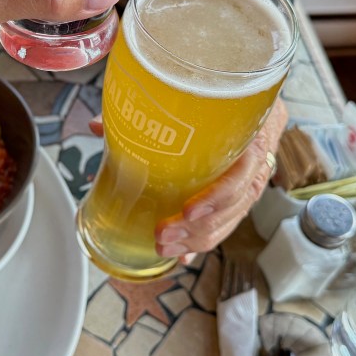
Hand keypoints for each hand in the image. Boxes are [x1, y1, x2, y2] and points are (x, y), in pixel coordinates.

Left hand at [90, 98, 288, 262]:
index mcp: (252, 135)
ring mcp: (250, 184)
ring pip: (229, 221)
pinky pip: (224, 225)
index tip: (188, 210)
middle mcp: (256, 164)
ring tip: (164, 246)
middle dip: (197, 228)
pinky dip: (202, 243)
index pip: (244, 171)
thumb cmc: (221, 100)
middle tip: (162, 235)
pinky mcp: (239, 198)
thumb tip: (99, 126)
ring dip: (196, 240)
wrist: (253, 100)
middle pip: (233, 206)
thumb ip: (148, 110)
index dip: (218, 196)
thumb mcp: (196, 98)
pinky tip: (183, 257)